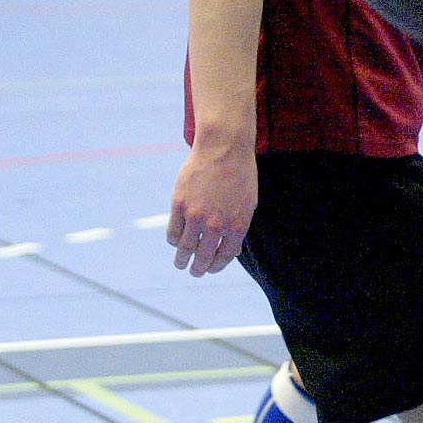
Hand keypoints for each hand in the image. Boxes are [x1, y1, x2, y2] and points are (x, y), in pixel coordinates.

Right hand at [166, 141, 256, 276]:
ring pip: (185, 248)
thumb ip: (239, 227)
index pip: (224, 256)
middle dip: (199, 269)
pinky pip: (173, 232)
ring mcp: (195, 215)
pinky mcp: (178, 205)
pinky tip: (176, 243)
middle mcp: (216, 224)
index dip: (217, 266)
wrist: (224, 149)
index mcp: (236, 225)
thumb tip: (232, 250)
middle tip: (195, 272)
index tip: (211, 269)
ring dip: (182, 260)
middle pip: (203, 257)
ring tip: (181, 264)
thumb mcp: (248, 203)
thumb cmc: (240, 175)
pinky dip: (174, 241)